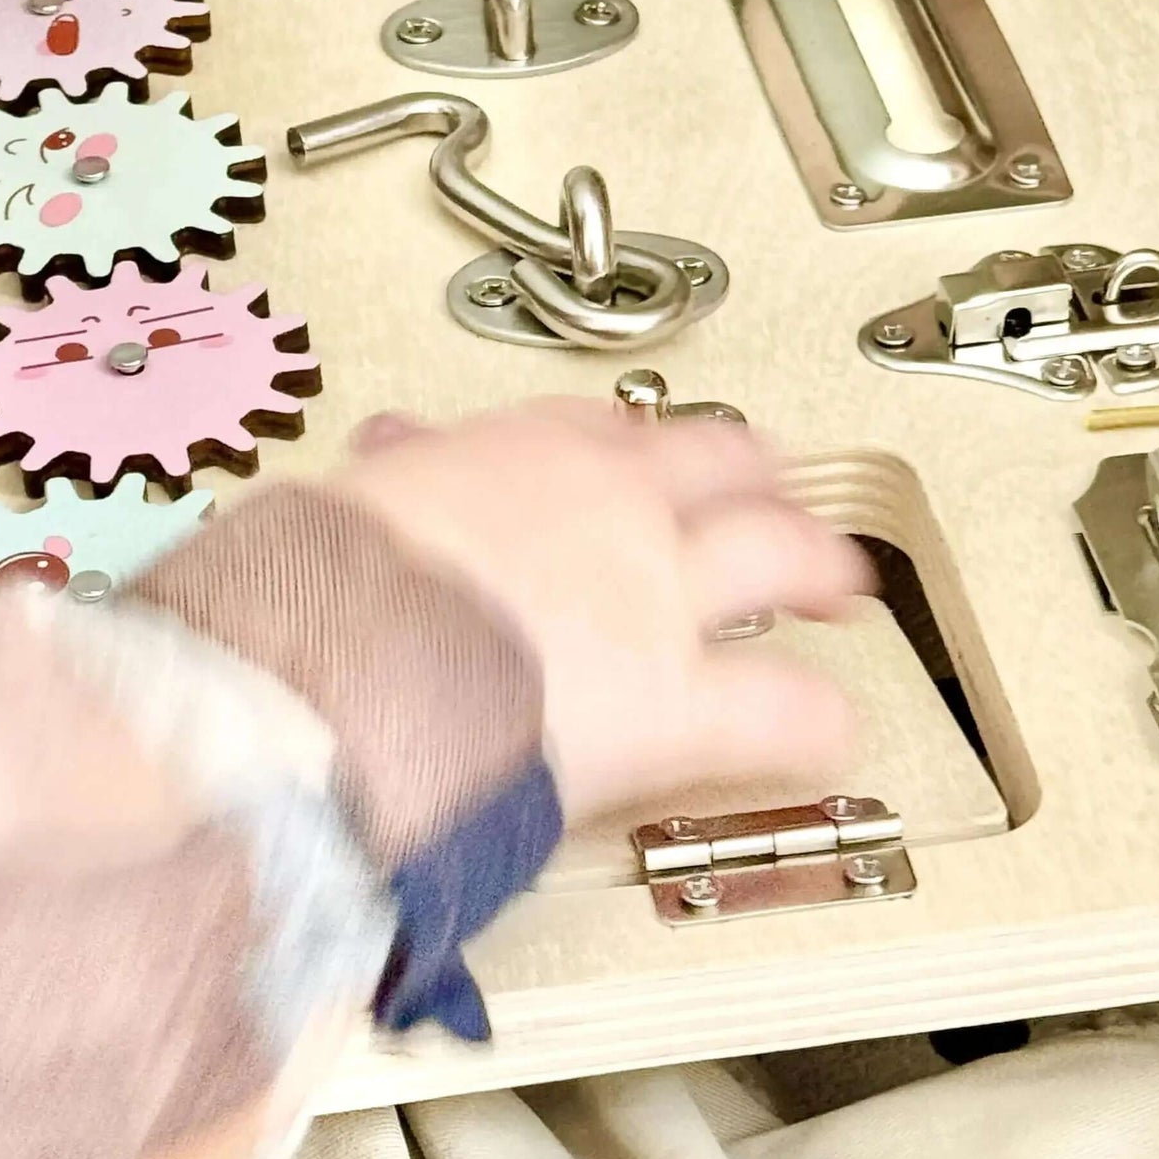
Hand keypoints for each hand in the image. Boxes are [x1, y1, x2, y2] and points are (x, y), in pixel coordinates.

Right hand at [333, 399, 868, 822]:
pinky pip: (781, 708)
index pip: (605, 430)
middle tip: (772, 493)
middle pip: (721, 465)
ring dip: (816, 565)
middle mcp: (610, 508)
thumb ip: (395, 478)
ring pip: (777, 554)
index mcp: (522, 453)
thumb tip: (391, 453)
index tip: (641, 459)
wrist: (334, 659)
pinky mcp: (676, 703)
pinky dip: (815, 718)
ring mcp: (657, 597)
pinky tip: (830, 728)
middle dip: (756, 477)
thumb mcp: (351, 498)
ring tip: (837, 581)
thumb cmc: (321, 587)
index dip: (636, 449)